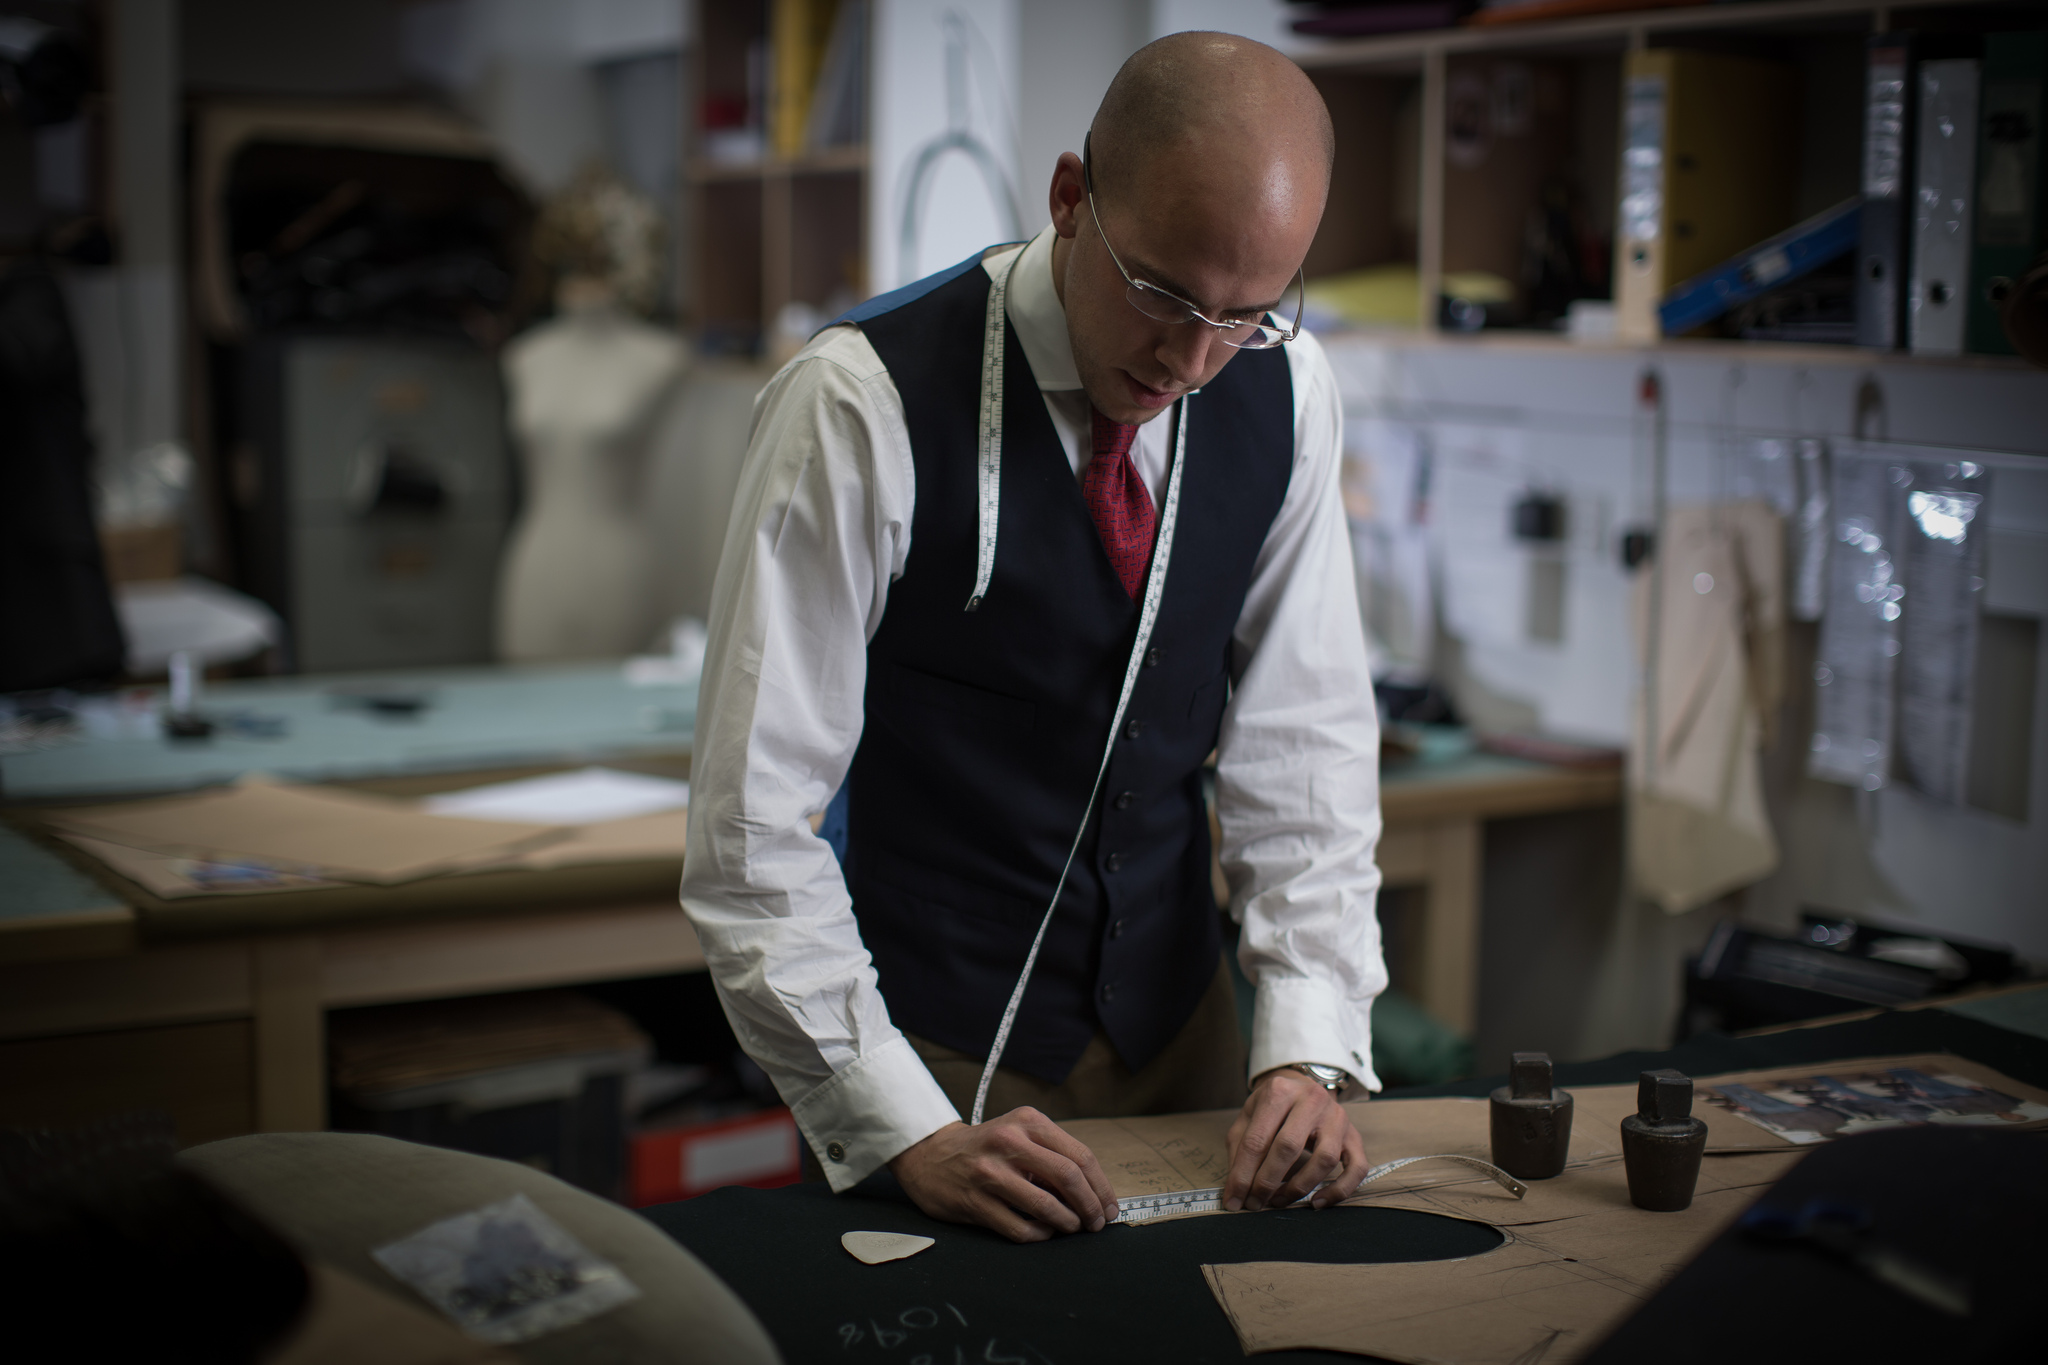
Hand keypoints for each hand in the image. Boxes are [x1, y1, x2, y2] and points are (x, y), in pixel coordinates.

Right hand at [888, 1108, 1121, 1243]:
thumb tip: (1093, 1192)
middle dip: (1090, 1206)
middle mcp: (1009, 1142)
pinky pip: (1020, 1228)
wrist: (931, 1154)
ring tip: (1071, 1227)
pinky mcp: (975, 1202)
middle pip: (1068, 1178)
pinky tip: (1044, 1232)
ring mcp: (990, 1173)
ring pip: (1046, 1206)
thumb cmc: (986, 1146)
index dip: (1101, 1187)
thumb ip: (1052, 1154)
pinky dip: (1041, 1235)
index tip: (1108, 1205)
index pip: (1079, 1156)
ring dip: (1068, 1223)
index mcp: (1027, 1122)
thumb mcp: (1019, 1132)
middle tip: (1096, 1223)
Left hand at [1224, 1068, 1369, 1211]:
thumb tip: (1236, 1190)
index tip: (1234, 1200)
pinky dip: (1339, 1190)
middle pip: (1288, 1147)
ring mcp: (1337, 1117)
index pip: (1257, 1139)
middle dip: (1267, 1182)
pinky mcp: (1354, 1136)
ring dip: (1299, 1187)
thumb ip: (1239, 1149)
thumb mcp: (1249, 1116)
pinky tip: (1317, 1202)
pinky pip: (1356, 1168)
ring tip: (1279, 1200)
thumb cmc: (1273, 1107)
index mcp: (1280, 1091)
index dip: (1242, 1174)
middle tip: (1254, 1203)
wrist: (1303, 1086)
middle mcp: (1312, 1100)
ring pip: (1324, 1159)